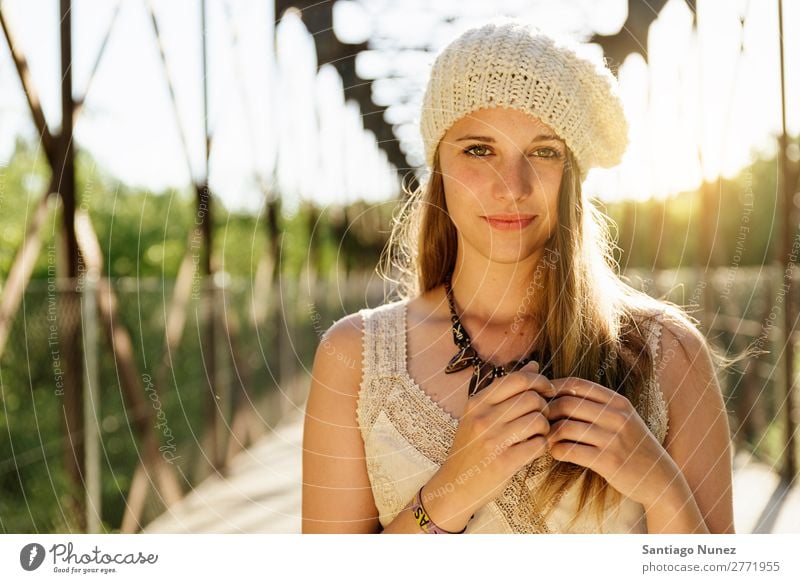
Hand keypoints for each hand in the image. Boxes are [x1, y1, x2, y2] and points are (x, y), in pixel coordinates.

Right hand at [423, 360, 551, 530]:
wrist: (455, 486)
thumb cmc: (472, 448)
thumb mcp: (480, 415)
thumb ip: (507, 390)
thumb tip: (534, 364)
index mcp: (477, 402)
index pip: (518, 379)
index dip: (540, 382)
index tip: (547, 392)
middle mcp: (482, 418)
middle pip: (532, 399)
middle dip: (545, 407)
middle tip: (541, 418)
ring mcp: (492, 441)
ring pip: (538, 421)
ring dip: (545, 428)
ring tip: (537, 435)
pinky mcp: (502, 463)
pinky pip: (538, 445)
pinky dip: (542, 446)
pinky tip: (533, 449)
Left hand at [540, 377, 677, 508]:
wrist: (659, 478)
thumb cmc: (632, 446)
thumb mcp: (622, 418)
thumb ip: (597, 404)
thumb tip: (559, 392)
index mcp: (618, 401)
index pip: (576, 384)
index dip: (553, 388)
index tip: (541, 397)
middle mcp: (617, 416)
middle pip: (566, 404)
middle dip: (546, 412)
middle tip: (538, 421)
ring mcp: (613, 438)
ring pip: (565, 428)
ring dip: (549, 434)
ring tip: (545, 438)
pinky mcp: (608, 461)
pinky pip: (570, 450)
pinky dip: (556, 451)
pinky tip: (556, 452)